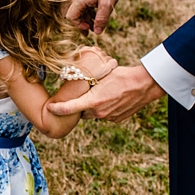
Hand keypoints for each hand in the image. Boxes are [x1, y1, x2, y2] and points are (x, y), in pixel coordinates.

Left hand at [46, 64, 165, 121]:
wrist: (144, 85)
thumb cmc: (123, 76)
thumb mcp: (102, 75)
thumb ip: (89, 81)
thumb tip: (77, 77)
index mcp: (93, 101)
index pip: (69, 108)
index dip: (56, 108)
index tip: (49, 107)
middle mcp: (99, 112)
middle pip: (81, 112)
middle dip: (79, 106)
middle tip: (79, 95)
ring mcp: (108, 117)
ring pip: (93, 114)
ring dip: (92, 107)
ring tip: (99, 95)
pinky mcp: (117, 119)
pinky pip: (105, 115)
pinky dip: (104, 109)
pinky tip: (110, 99)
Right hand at [68, 0, 129, 34]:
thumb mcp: (107, 4)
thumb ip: (101, 19)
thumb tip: (98, 32)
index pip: (71, 17)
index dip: (79, 26)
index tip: (90, 29)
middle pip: (73, 14)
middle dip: (82, 23)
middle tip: (92, 30)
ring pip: (77, 9)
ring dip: (85, 17)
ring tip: (97, 23)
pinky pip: (81, 3)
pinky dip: (87, 10)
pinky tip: (96, 13)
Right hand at [73, 46, 116, 79]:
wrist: (77, 79)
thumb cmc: (72, 72)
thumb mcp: (70, 60)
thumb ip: (75, 56)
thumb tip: (73, 56)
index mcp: (88, 49)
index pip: (96, 51)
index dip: (95, 58)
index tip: (93, 65)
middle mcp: (96, 51)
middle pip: (103, 54)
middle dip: (101, 61)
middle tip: (97, 70)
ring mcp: (103, 57)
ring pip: (108, 59)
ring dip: (106, 65)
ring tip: (101, 73)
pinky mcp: (108, 65)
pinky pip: (114, 63)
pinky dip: (112, 67)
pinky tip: (108, 71)